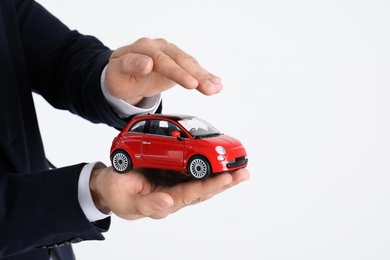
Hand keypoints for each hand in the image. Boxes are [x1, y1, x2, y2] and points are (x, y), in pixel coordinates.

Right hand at [90, 166, 249, 219]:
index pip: (193, 194)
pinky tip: (220, 162)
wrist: (110, 185)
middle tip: (244, 173)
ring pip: (202, 180)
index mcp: (166, 201)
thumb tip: (168, 202)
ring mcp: (175, 182)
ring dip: (222, 175)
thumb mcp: (128, 202)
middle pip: (204, 189)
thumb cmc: (118, 194)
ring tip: (241, 169)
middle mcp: (175, 193)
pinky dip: (208, 166)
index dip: (210, 186)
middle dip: (225, 182)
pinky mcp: (172, 172)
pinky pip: (193, 170)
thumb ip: (147, 205)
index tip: (227, 178)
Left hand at [104, 37, 222, 105]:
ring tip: (216, 88)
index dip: (176, 72)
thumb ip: (129, 66)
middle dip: (196, 76)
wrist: (125, 75)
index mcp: (144, 48)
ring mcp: (171, 54)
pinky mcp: (179, 63)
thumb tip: (146, 63)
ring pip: (190, 64)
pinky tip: (217, 83)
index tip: (189, 83)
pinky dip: (206, 76)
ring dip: (204, 77)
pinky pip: (194, 69)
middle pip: (181, 61)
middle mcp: (161, 48)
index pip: (162, 59)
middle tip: (207, 89)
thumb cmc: (120, 75)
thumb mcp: (117, 72)